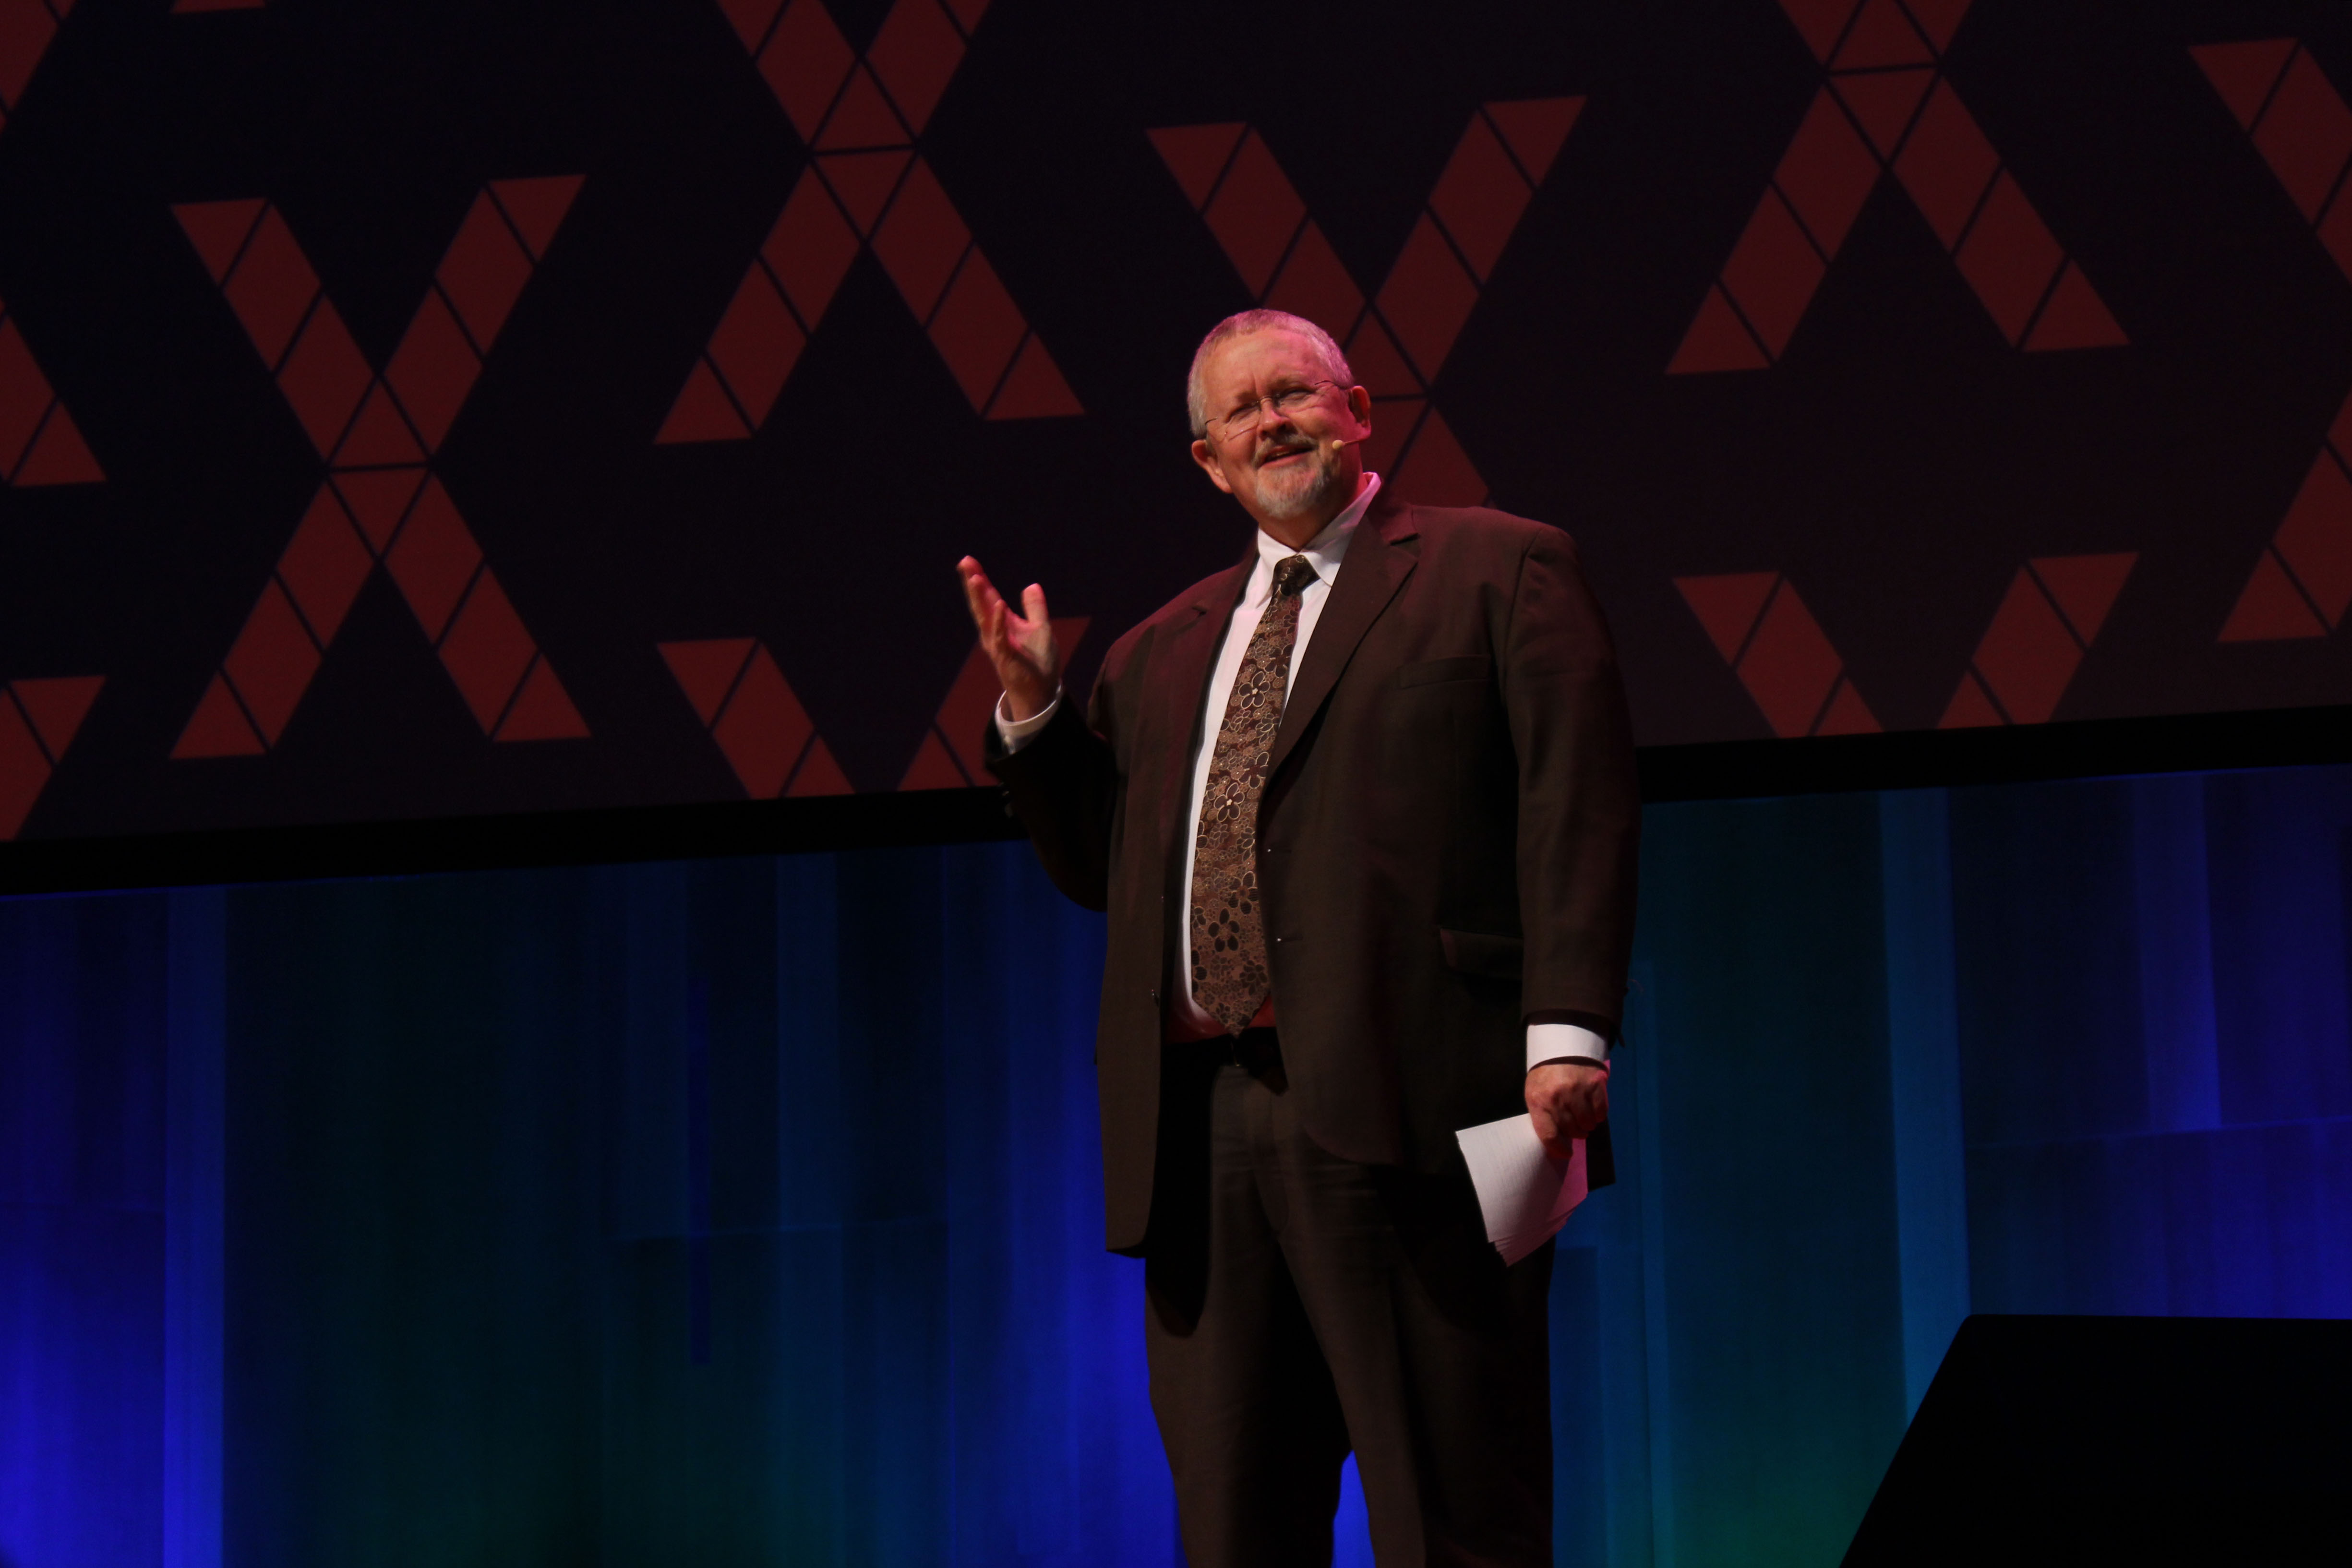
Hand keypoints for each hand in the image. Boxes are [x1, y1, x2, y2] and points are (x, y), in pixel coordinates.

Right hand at [957, 556, 1061, 721]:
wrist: (1041, 692)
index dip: (979, 579)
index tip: (968, 561)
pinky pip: (1000, 637)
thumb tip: (1031, 585)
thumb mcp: (1041, 629)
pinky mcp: (1006, 657)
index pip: (988, 597)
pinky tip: (998, 605)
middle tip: (964, 562)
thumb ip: (1035, 608)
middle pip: (981, 604)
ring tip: (974, 577)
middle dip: (973, 583)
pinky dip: (998, 621)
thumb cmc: (1038, 662)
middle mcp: (995, 633)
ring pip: (985, 618)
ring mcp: (998, 645)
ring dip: (980, 598)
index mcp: (1002, 623)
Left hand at [1526, 1060, 1607, 1160]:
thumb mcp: (1535, 1093)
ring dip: (1588, 1125)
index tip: (1566, 1153)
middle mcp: (1558, 1097)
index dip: (1558, 1149)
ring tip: (1583, 1116)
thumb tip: (1556, 1144)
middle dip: (1575, 1133)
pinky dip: (1599, 1115)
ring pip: (1588, 1124)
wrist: (1562, 1047)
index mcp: (1538, 1100)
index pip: (1548, 1135)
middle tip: (1576, 1127)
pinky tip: (1593, 1108)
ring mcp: (1577, 1090)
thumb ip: (1542, 1117)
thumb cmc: (1546, 1076)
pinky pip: (1601, 1112)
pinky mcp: (1595, 1084)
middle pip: (1571, 1130)